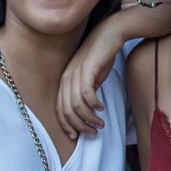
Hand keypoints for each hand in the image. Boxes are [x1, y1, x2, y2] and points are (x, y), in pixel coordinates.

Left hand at [56, 20, 124, 138]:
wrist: (110, 34)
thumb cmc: (102, 56)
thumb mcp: (92, 77)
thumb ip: (87, 91)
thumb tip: (88, 109)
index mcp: (65, 81)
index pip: (59, 109)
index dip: (67, 125)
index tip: (77, 136)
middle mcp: (66, 78)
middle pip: (66, 110)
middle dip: (79, 125)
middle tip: (93, 132)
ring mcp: (75, 73)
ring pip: (76, 105)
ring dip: (89, 118)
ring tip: (100, 123)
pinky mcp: (86, 69)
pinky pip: (86, 94)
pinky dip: (93, 104)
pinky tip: (101, 107)